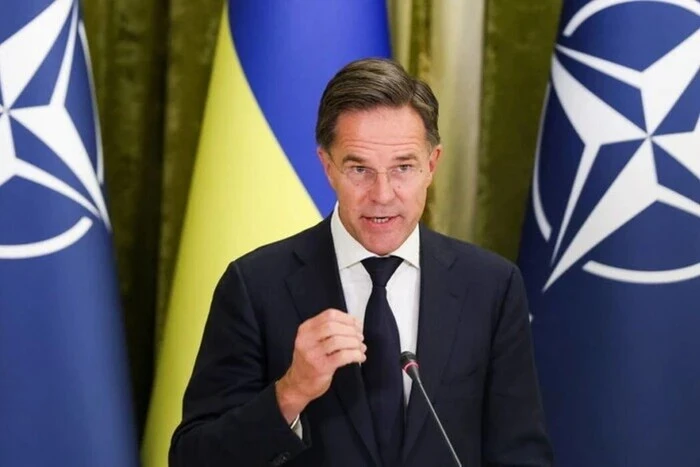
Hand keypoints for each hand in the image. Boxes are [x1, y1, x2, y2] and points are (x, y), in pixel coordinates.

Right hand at [275, 309, 365, 423]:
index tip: (357, 324)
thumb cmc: (309, 361)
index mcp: (306, 329)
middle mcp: (306, 339)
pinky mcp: (321, 367)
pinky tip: (360, 357)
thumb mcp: (313, 340)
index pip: (329, 315)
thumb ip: (328, 330)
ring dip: (354, 343)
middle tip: (360, 337)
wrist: (298, 384)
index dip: (347, 318)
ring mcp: (312, 354)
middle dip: (351, 330)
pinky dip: (355, 355)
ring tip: (361, 348)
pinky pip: (342, 356)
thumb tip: (355, 324)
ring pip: (338, 340)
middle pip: (333, 326)